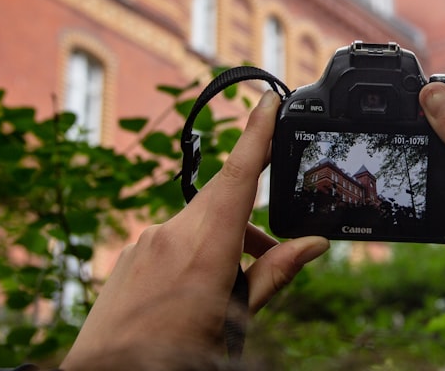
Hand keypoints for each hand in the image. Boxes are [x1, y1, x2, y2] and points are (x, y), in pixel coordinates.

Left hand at [61, 90, 329, 367]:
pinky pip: (173, 238)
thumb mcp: (237, 321)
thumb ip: (275, 274)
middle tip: (273, 252)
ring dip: (226, 241)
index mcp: (204, 247)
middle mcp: (170, 233)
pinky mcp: (129, 256)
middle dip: (252, 218)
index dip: (256, 133)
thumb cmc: (177, 357)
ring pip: (200, 222)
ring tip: (235, 289)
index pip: (238, 175)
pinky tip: (198, 291)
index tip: (269, 100)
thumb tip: (315, 244)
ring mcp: (144, 243)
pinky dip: (197, 252)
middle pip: (224, 202)